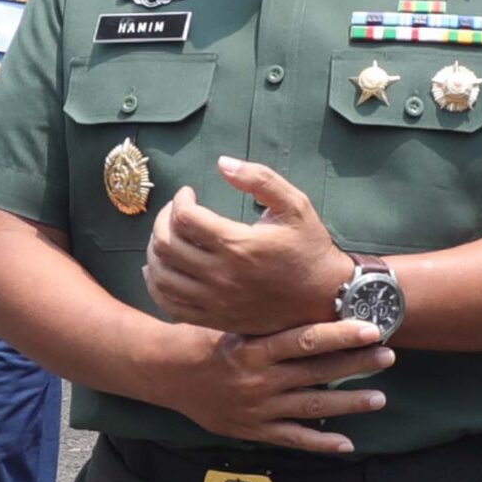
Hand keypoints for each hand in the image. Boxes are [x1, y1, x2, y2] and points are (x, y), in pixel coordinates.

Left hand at [145, 158, 354, 335]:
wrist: (326, 298)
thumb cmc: (310, 248)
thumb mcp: (295, 205)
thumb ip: (259, 178)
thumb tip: (222, 163)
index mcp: (238, 244)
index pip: (184, 218)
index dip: (179, 200)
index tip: (188, 193)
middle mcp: (221, 275)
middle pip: (166, 245)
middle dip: (162, 221)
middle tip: (174, 212)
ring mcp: (216, 300)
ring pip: (162, 276)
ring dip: (155, 252)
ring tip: (166, 237)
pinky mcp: (216, 318)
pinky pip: (171, 305)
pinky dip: (156, 286)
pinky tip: (159, 271)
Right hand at [157, 318, 394, 454]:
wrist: (166, 373)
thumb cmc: (201, 339)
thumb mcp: (231, 323)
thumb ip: (266, 319)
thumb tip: (304, 297)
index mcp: (254, 349)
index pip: (305, 340)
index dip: (340, 335)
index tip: (370, 329)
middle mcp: (260, 380)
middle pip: (317, 372)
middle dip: (355, 365)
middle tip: (389, 357)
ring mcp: (259, 408)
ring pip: (312, 406)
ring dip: (348, 402)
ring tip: (379, 398)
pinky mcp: (254, 430)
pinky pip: (292, 439)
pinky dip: (320, 442)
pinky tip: (346, 443)